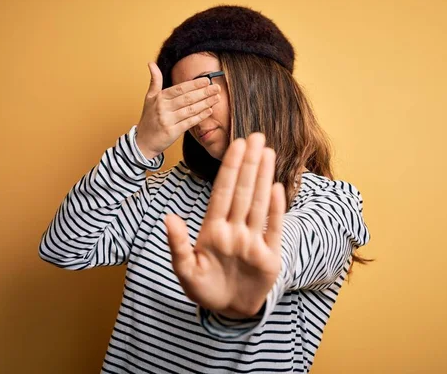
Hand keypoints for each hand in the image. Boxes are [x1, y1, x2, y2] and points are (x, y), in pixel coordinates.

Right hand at [135, 62, 220, 158]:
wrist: (143, 141)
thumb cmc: (149, 118)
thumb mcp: (149, 98)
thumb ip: (154, 81)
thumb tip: (151, 63)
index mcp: (159, 98)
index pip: (180, 89)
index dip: (194, 84)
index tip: (206, 80)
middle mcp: (163, 108)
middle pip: (187, 98)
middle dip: (204, 92)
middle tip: (216, 88)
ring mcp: (168, 120)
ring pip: (190, 110)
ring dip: (205, 103)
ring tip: (216, 98)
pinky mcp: (172, 132)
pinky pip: (189, 122)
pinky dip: (200, 116)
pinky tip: (209, 111)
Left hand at [165, 133, 285, 317]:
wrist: (228, 311)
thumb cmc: (204, 289)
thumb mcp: (186, 270)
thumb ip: (178, 244)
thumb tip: (168, 217)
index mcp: (213, 229)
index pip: (223, 192)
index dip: (230, 168)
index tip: (236, 144)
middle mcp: (234, 230)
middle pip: (243, 191)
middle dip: (249, 163)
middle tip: (257, 136)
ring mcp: (252, 241)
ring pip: (258, 203)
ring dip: (263, 177)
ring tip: (268, 152)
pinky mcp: (269, 256)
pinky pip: (273, 229)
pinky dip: (276, 210)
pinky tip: (277, 188)